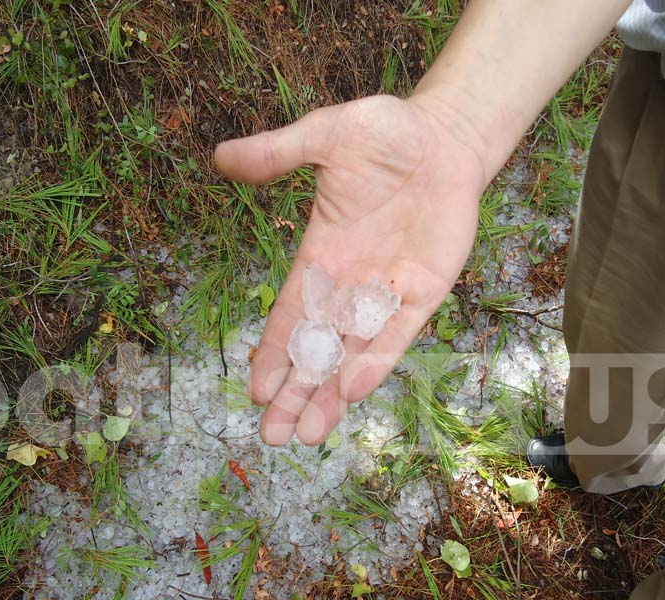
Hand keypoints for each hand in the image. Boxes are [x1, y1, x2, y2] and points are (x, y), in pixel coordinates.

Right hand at [215, 94, 489, 445]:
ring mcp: (388, 289)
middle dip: (295, 391)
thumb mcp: (326, 136)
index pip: (290, 314)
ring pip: (355, 351)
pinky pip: (399, 331)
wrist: (444, 139)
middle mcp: (350, 282)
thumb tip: (220, 157)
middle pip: (317, 347)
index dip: (272, 352)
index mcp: (321, 256)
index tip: (254, 390)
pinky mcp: (426, 289)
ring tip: (309, 435)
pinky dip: (377, 360)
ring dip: (332, 393)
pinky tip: (354, 392)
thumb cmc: (385, 136)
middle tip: (272, 436)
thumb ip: (279, 153)